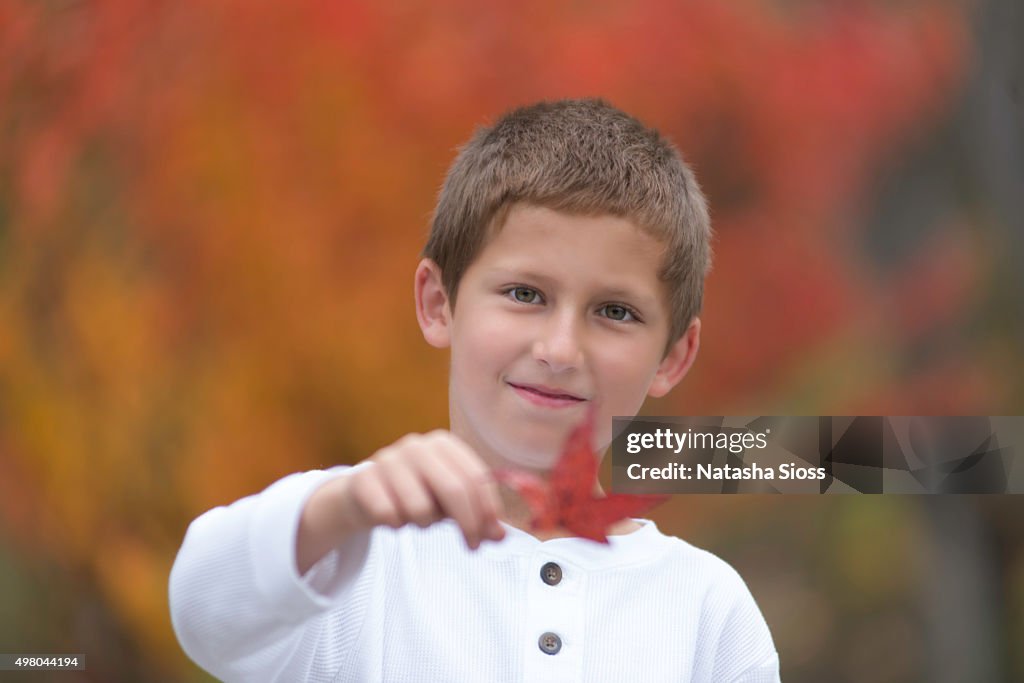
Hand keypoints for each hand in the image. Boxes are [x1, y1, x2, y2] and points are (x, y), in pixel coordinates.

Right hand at [298, 431, 504, 573]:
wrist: (362, 494)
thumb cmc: (415, 494)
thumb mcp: (449, 501)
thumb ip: (477, 515)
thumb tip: (500, 536)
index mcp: (443, 443)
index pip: (476, 476)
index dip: (488, 509)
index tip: (493, 535)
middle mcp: (417, 445)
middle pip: (454, 490)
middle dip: (468, 524)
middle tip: (472, 547)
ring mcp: (388, 460)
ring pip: (421, 508)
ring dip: (424, 524)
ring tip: (418, 519)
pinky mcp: (364, 480)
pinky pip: (390, 515)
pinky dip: (396, 525)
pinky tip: (393, 517)